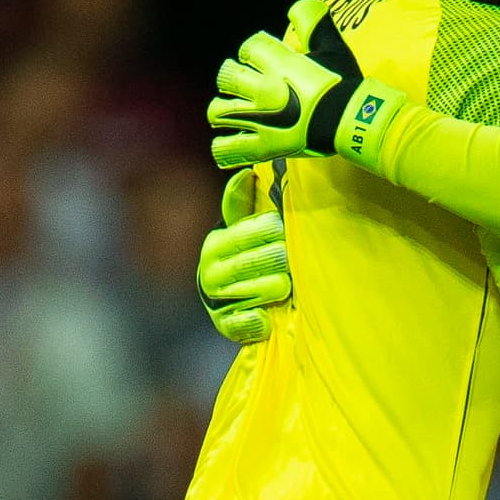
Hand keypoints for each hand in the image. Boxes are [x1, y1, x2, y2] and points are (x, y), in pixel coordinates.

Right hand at [197, 168, 291, 342]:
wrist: (235, 291)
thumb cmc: (247, 248)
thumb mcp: (242, 223)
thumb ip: (242, 202)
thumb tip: (245, 174)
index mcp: (217, 244)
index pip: (239, 234)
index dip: (260, 229)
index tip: (279, 225)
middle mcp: (212, 272)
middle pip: (246, 263)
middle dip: (270, 258)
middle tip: (287, 254)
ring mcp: (219, 301)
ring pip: (248, 292)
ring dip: (269, 287)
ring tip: (285, 284)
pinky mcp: (227, 325)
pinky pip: (238, 325)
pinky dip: (252, 322)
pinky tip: (265, 318)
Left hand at [207, 0, 404, 170]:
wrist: (354, 120)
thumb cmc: (344, 84)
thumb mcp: (333, 48)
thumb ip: (314, 24)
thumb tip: (298, 7)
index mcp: (278, 63)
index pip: (248, 48)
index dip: (252, 51)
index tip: (261, 57)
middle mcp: (263, 89)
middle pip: (226, 76)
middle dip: (233, 78)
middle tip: (245, 84)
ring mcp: (260, 119)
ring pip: (218, 111)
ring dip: (222, 111)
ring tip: (232, 112)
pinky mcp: (264, 146)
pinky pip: (228, 148)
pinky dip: (224, 147)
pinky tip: (229, 141)